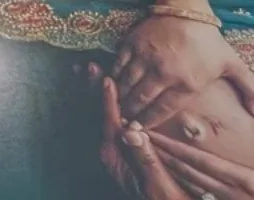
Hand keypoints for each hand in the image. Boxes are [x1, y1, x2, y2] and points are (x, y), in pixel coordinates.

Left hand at [86, 62, 195, 199]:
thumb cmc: (165, 199)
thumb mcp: (156, 182)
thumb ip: (145, 158)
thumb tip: (132, 132)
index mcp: (115, 158)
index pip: (109, 123)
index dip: (107, 100)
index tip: (107, 80)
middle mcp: (111, 151)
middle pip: (98, 114)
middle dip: (93, 89)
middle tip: (88, 66)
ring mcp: (115, 147)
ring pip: (101, 114)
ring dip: (95, 91)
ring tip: (90, 69)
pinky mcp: (123, 145)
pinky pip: (110, 118)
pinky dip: (106, 100)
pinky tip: (106, 86)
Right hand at [116, 14, 253, 131]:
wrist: (187, 7)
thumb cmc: (209, 40)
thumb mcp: (232, 63)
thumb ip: (249, 88)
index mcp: (187, 83)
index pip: (162, 112)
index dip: (148, 124)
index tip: (140, 130)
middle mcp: (165, 73)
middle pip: (141, 102)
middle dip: (131, 114)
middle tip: (126, 121)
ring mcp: (146, 58)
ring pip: (127, 86)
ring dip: (121, 98)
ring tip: (119, 106)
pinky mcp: (133, 45)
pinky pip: (119, 67)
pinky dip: (115, 78)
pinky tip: (115, 85)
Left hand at [137, 130, 253, 199]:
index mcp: (249, 183)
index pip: (205, 163)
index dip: (178, 150)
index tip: (157, 136)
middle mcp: (235, 195)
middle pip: (193, 174)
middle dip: (166, 156)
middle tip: (141, 138)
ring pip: (195, 187)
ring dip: (171, 170)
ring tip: (151, 151)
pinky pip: (204, 198)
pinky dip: (186, 185)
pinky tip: (174, 175)